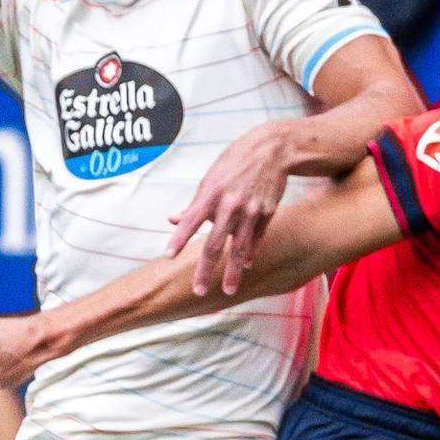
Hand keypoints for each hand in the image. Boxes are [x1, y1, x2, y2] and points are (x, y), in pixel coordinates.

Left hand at [167, 118, 297, 294]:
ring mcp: (251, 210)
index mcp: (211, 193)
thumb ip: (194, 204)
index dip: (179, 240)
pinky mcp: (267, 212)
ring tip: (229, 290)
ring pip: (240, 248)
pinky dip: (251, 253)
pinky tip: (247, 265)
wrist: (272, 149)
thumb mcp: (210, 178)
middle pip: (214, 244)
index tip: (168, 257)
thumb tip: (173, 221)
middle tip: (198, 290)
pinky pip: (257, 238)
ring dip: (233, 272)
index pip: (190, 221)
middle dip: (205, 270)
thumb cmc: (236, 162)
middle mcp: (230, 205)